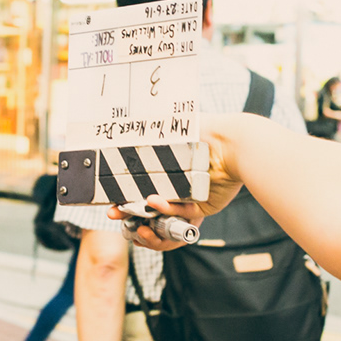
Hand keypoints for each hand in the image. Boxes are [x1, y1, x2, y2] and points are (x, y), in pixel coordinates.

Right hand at [113, 125, 245, 251]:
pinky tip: (153, 201)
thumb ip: (146, 130)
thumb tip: (120, 124)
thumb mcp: (170, 128)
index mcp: (166, 170)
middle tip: (114, 213)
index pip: (139, 188)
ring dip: (146, 216)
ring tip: (132, 211)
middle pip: (148, 207)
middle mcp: (177, 186)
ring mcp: (189, 198)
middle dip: (129, 213)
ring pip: (163, 216)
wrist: (231, 143)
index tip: (110, 200)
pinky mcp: (202, 208)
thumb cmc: (202, 131)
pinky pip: (181, 214)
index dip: (124, 197)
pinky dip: (166, 209)